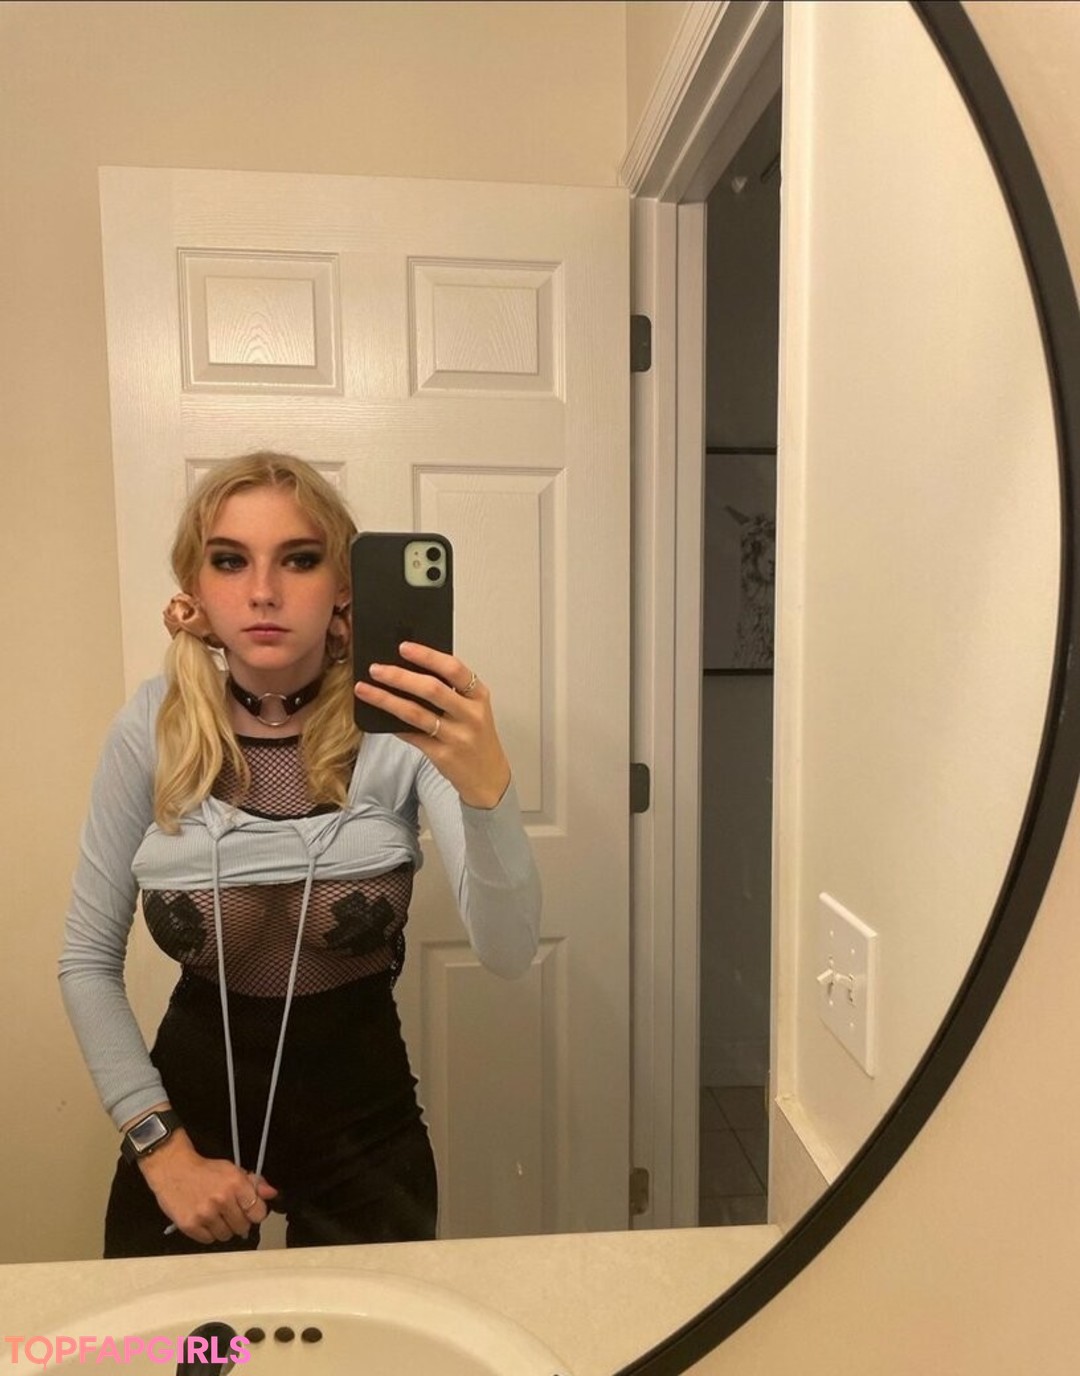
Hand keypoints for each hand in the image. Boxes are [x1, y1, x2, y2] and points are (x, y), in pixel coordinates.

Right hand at [138, 1130, 277, 1243]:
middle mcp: (222, 1200)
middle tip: (229, 1213)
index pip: (258, 1213)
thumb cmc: (204, 1169)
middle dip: (239, 1221)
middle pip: (243, 1227)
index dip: (255, 1213)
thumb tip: (272, 1193)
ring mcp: (205, 1214)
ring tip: (215, 1216)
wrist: (172, 1169)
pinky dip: (208, 1233)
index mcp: (236, 1184)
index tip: (248, 1211)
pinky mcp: (190, 1226)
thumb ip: (253, 1182)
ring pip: (226, 1236)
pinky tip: (203, 1220)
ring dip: (223, 1228)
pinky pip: (208, 1241)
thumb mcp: (231, 1169)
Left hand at [354, 642, 510, 808]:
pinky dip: (392, 724)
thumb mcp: (473, 709)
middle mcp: (470, 715)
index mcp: (479, 696)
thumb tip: (410, 670)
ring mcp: (457, 737)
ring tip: (365, 689)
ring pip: (416, 714)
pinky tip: (377, 716)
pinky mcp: (442, 756)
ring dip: (387, 700)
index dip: (428, 656)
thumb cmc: (477, 737)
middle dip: (400, 676)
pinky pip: (411, 736)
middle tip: (376, 669)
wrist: (488, 777)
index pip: (454, 669)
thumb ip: (451, 691)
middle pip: (432, 689)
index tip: (404, 647)